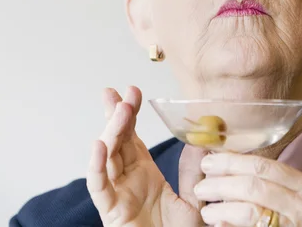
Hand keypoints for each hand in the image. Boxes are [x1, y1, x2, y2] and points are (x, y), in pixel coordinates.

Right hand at [86, 86, 205, 226]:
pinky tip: (99, 144)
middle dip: (116, 114)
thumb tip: (204, 142)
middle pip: (118, 140)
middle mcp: (128, 178)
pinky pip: (100, 186)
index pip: (134, 136)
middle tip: (115, 92)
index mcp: (145, 173)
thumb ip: (196, 172)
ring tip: (119, 109)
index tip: (132, 91)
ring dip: (112, 131)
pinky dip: (97, 166)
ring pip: (109, 156)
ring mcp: (117, 192)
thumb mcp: (195, 200)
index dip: (132, 113)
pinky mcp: (110, 210)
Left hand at [194, 153, 301, 226]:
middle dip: (221, 185)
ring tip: (207, 212)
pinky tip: (218, 225)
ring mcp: (293, 226)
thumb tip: (218, 155)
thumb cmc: (289, 221)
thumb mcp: (286, 197)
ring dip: (221, 209)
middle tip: (201, 188)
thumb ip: (261, 178)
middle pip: (253, 186)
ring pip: (249, 211)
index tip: (208, 161)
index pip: (262, 166)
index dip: (231, 162)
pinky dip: (229, 226)